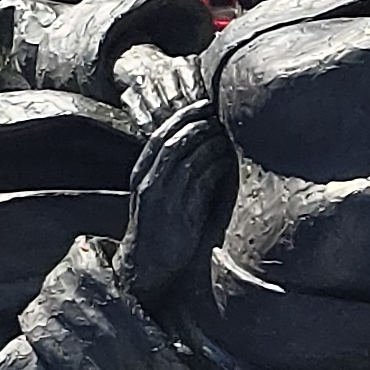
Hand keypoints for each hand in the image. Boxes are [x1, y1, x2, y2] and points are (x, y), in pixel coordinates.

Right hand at [116, 93, 231, 302]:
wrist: (147, 266)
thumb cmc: (160, 226)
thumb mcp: (162, 193)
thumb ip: (177, 171)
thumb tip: (208, 143)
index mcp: (141, 173)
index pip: (161, 135)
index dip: (183, 116)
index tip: (205, 104)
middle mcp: (148, 182)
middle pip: (173, 141)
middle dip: (198, 123)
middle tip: (221, 113)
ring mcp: (162, 198)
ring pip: (186, 159)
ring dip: (209, 142)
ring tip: (228, 132)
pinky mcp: (179, 215)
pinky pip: (199, 183)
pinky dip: (214, 168)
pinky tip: (228, 160)